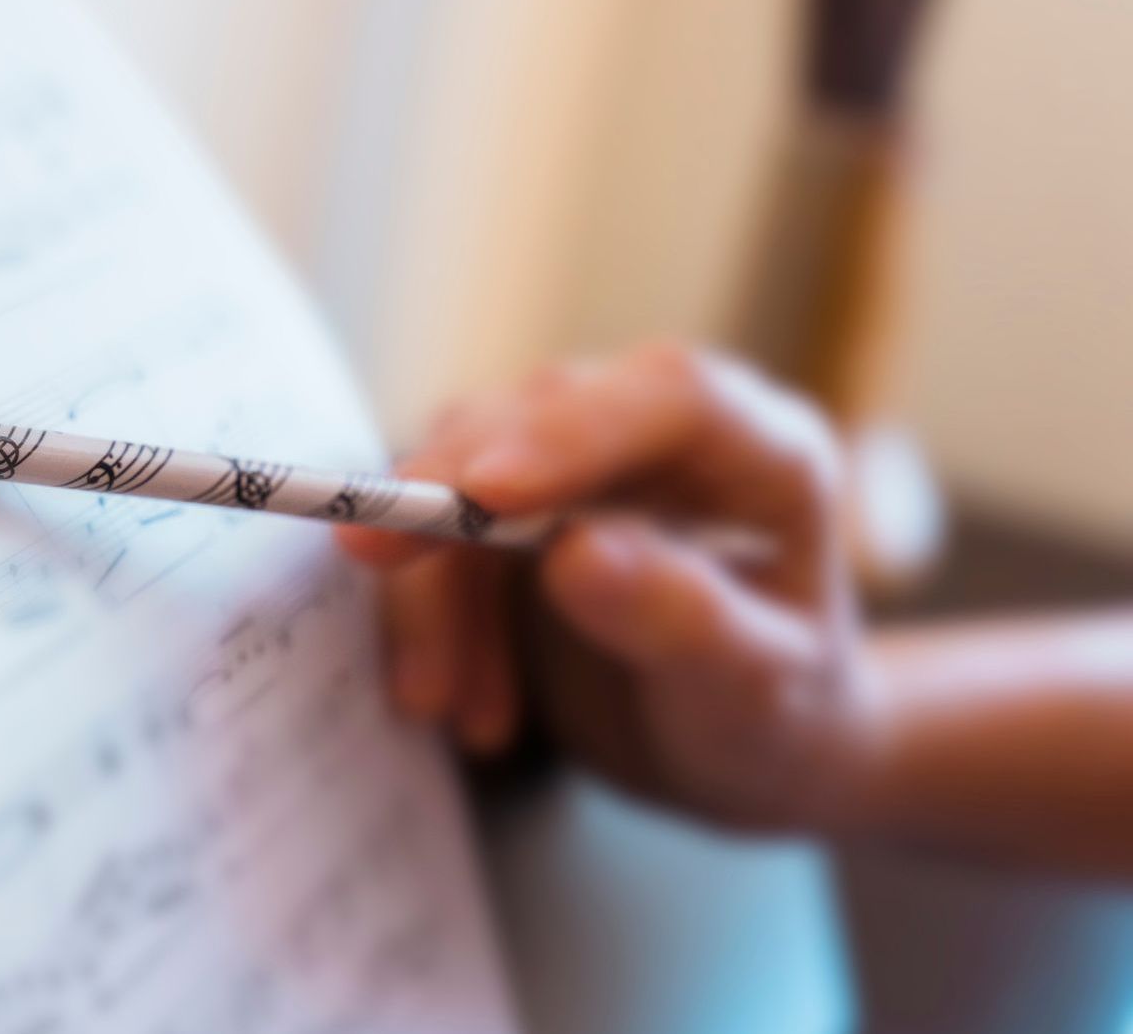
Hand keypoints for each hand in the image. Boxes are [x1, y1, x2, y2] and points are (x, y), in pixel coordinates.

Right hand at [338, 344, 879, 831]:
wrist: (744, 754)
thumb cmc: (779, 722)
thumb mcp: (754, 693)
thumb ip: (683, 620)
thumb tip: (577, 554)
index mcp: (764, 452)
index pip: (671, 395)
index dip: (571, 430)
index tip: (485, 490)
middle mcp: (667, 433)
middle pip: (536, 417)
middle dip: (446, 493)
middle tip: (371, 556)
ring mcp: (584, 462)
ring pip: (464, 468)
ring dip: (428, 584)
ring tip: (435, 705)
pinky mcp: (518, 506)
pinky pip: (439, 532)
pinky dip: (424, 614)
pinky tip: (452, 702)